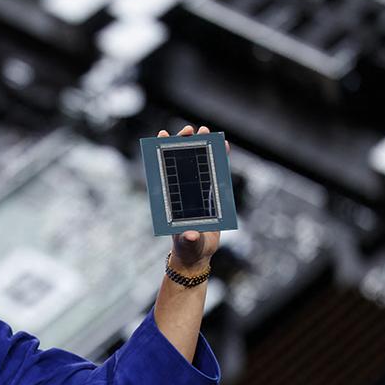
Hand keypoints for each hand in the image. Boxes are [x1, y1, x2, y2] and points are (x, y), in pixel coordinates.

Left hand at [158, 124, 228, 269]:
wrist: (197, 255)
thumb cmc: (189, 248)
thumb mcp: (189, 243)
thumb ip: (189, 238)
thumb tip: (191, 233)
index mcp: (172, 198)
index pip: (165, 172)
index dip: (163, 154)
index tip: (162, 136)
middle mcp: (182, 192)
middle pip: (181, 163)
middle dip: (184, 145)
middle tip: (189, 130)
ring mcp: (197, 192)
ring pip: (198, 165)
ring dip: (201, 148)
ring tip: (204, 130)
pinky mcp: (210, 195)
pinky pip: (214, 174)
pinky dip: (219, 160)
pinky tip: (223, 146)